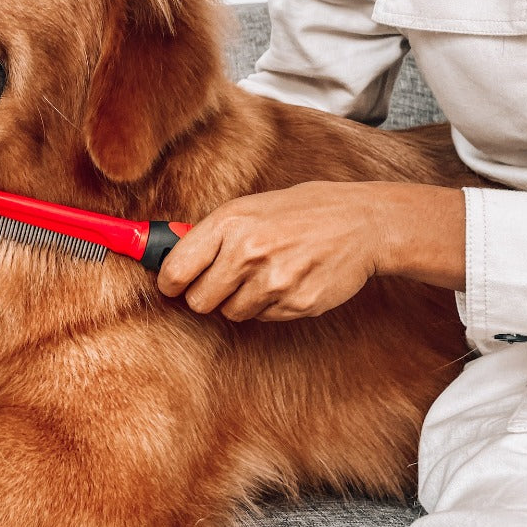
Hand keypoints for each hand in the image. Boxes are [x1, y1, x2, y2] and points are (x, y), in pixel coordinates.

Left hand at [157, 181, 464, 321]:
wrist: (361, 222)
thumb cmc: (299, 212)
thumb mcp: (249, 208)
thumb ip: (210, 234)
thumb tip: (165, 259)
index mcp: (230, 222)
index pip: (176, 270)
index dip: (171, 283)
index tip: (174, 285)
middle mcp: (248, 251)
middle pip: (199, 301)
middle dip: (205, 295)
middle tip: (221, 282)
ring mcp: (274, 280)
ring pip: (230, 313)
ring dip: (240, 301)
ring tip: (263, 275)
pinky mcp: (297, 303)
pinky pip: (263, 318)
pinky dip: (269, 306)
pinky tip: (287, 281)